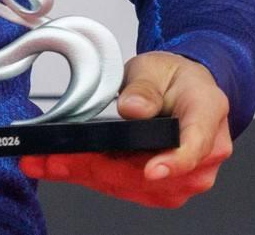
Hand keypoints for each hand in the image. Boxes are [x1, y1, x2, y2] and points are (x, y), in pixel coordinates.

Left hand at [19, 51, 231, 208]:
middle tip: (56, 159)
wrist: (184, 89)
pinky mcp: (161, 188)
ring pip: (131, 185)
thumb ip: (144, 88)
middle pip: (150, 173)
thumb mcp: (156, 68)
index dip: (173, 163)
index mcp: (207, 116)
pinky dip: (91, 177)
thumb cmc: (175, 79)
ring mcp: (183, 177)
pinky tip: (63, 168)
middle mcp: (202, 155)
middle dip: (97, 168)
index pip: (194, 146)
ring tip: (47, 162)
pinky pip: (125, 186)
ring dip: (86, 175)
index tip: (151, 169)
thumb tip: (133, 108)